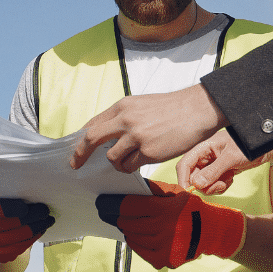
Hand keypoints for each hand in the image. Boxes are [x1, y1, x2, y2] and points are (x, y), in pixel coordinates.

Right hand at [0, 192, 54, 262]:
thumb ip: (8, 196)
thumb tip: (34, 195)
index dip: (11, 208)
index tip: (26, 207)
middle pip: (11, 224)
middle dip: (32, 216)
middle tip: (45, 210)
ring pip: (18, 237)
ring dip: (37, 228)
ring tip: (48, 220)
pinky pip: (20, 247)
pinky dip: (33, 238)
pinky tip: (41, 229)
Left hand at [68, 85, 225, 172]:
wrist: (197, 110)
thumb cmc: (171, 108)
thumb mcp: (141, 104)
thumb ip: (123, 117)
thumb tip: (106, 135)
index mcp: (122, 107)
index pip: (93, 124)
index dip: (81, 139)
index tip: (75, 149)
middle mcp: (126, 120)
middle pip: (91, 139)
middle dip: (80, 154)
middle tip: (75, 164)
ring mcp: (136, 136)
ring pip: (112, 157)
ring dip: (117, 163)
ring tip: (128, 160)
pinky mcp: (148, 151)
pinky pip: (130, 166)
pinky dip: (131, 166)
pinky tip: (141, 160)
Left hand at [95, 181, 244, 269]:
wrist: (211, 231)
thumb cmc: (189, 208)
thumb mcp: (174, 193)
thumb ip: (151, 190)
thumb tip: (125, 188)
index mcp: (164, 209)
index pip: (128, 206)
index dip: (111, 204)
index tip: (101, 203)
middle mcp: (162, 228)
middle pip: (127, 222)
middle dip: (118, 217)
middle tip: (111, 213)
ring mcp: (162, 246)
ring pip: (131, 236)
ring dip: (127, 229)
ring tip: (126, 223)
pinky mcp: (163, 259)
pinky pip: (139, 250)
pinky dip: (135, 242)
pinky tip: (137, 235)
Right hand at [177, 129, 257, 194]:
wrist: (264, 148)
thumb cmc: (248, 146)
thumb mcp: (230, 157)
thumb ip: (213, 171)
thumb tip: (197, 184)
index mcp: (203, 149)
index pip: (184, 165)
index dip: (183, 179)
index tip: (188, 192)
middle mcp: (204, 158)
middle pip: (193, 177)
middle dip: (205, 185)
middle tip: (220, 185)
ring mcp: (212, 166)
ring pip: (203, 184)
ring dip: (215, 186)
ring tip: (228, 179)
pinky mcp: (219, 173)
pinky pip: (213, 185)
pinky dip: (222, 186)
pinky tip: (231, 178)